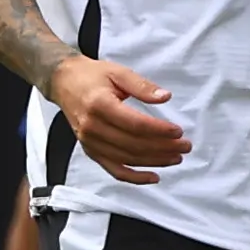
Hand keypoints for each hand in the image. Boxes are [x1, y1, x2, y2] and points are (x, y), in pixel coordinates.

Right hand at [47, 56, 189, 184]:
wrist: (64, 83)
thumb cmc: (91, 76)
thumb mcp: (118, 72)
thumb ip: (142, 86)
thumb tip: (165, 97)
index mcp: (99, 104)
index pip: (135, 124)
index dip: (159, 130)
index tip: (178, 131)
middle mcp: (92, 127)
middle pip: (134, 144)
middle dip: (163, 148)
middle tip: (185, 146)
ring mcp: (90, 142)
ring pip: (127, 159)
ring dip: (154, 161)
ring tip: (176, 158)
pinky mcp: (91, 151)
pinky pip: (114, 169)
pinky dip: (134, 177)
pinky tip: (154, 177)